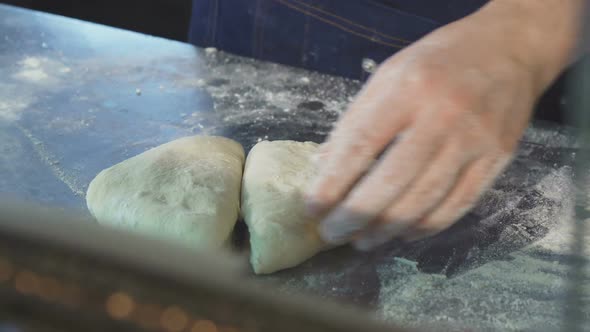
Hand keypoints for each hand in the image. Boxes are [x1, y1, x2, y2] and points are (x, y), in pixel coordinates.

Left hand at [305, 10, 544, 249]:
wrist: (508, 49)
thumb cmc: (437, 60)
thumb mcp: (388, 75)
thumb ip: (356, 120)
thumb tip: (323, 165)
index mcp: (408, 89)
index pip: (361, 145)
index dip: (333, 183)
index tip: (312, 207)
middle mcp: (443, 116)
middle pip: (393, 181)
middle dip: (355, 214)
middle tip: (332, 233)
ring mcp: (474, 141)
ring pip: (425, 200)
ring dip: (387, 229)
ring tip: (362, 241)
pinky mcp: (497, 159)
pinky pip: (458, 205)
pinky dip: (426, 227)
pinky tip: (403, 234)